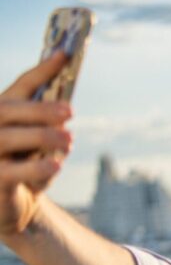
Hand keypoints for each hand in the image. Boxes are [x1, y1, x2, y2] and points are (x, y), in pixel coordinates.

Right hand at [0, 53, 73, 236]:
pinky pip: (11, 172)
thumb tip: (64, 110)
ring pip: (7, 138)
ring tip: (69, 139)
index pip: (19, 87)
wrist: (13, 209)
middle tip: (69, 111)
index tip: (64, 55)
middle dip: (39, 109)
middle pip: (8, 111)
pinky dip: (35, 167)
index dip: (41, 71)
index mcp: (2, 113)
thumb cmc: (27, 171)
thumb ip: (48, 127)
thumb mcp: (41, 147)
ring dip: (41, 136)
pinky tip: (56, 164)